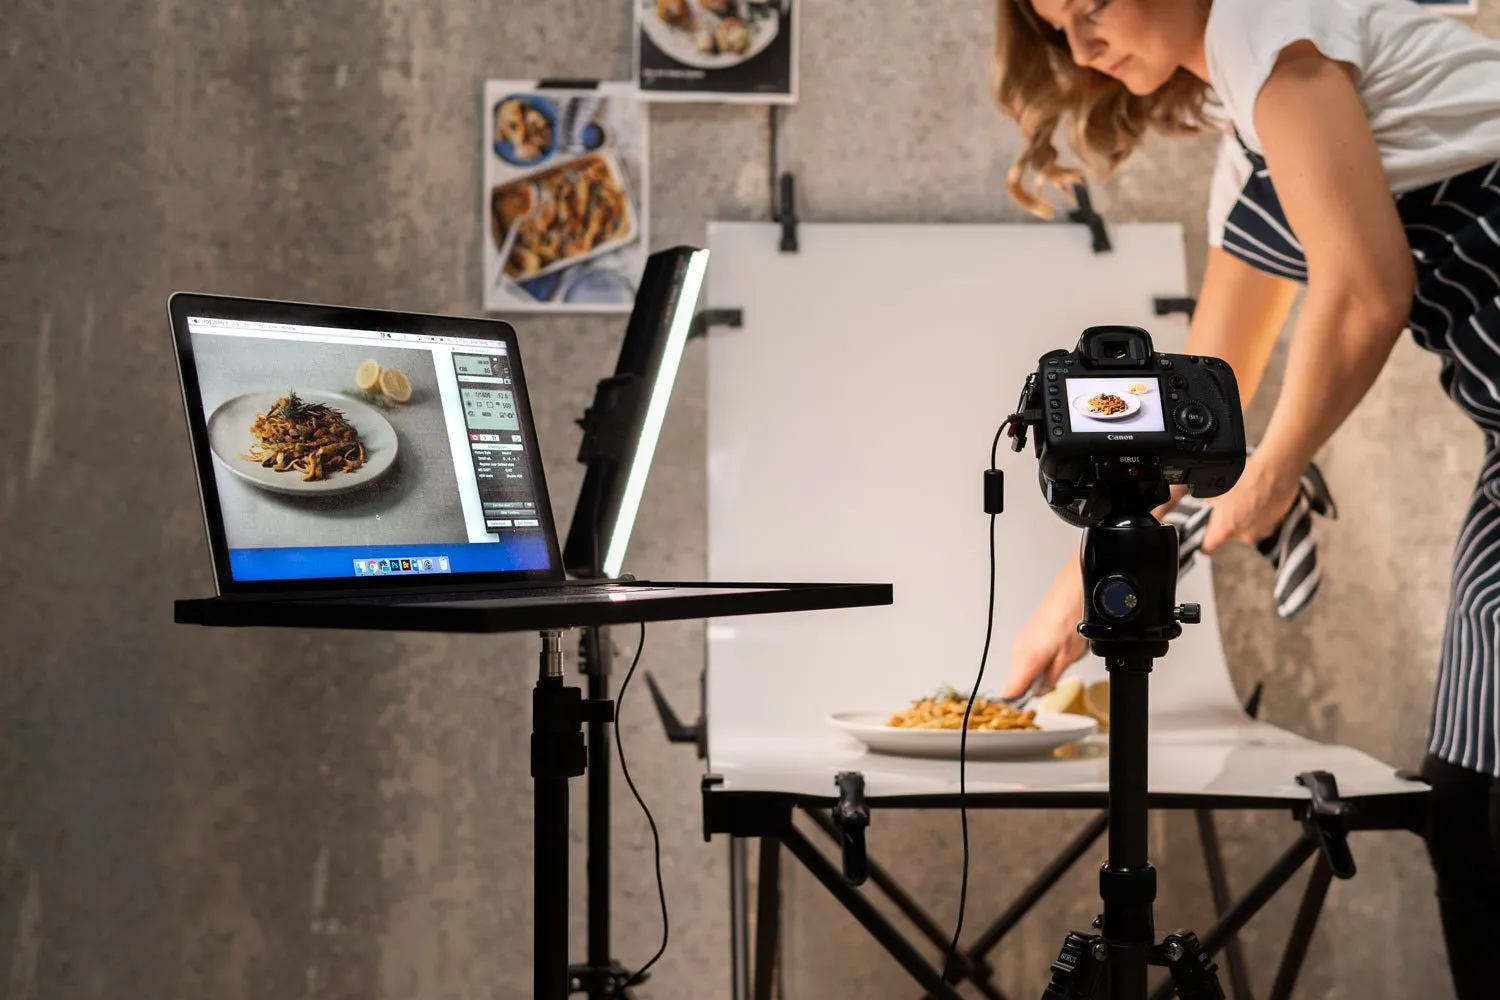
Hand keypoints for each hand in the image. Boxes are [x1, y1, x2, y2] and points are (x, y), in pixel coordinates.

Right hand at [1000, 563, 1088, 697]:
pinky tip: (1050, 658)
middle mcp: (1019, 651)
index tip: (1020, 715)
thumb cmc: (1071, 620)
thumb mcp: (1067, 658)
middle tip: (1047, 690)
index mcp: (1027, 659)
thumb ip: (1051, 679)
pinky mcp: (1025, 637)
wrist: (1070, 593)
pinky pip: (1024, 658)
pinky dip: (1033, 664)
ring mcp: (1020, 642)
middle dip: (1029, 690)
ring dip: (1032, 676)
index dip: (1014, 706)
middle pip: (1015, 682)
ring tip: (1054, 670)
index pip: (1010, 691)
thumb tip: (1041, 691)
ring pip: (1019, 670)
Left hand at [1200, 452, 1301, 554]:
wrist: (1276, 470)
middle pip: (1230, 536)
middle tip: (1229, 506)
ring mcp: (1262, 530)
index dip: (1206, 544)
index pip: (1209, 546)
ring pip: (1247, 529)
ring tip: (1246, 498)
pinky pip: (1263, 522)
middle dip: (1229, 523)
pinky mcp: (1276, 523)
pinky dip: (1260, 514)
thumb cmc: (1247, 477)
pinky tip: (1259, 498)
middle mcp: (1244, 535)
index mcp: (1225, 528)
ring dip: (1246, 518)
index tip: (1204, 542)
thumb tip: (1209, 501)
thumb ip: (1210, 499)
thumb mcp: (1218, 486)